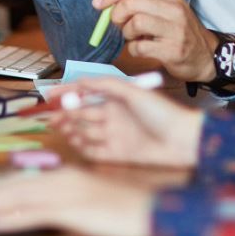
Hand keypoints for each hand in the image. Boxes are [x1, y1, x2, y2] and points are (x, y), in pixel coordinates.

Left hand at [0, 168, 153, 235]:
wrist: (154, 211)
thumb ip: (62, 207)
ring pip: (17, 197)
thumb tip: (35, 213)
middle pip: (13, 188)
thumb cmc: (124, 210)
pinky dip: (12, 217)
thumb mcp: (88, 207)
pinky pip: (35, 214)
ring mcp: (66, 193)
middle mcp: (62, 179)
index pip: (21, 184)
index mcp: (65, 177)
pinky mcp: (73, 209)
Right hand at [51, 78, 204, 168]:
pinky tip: (73, 140)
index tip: (51, 95)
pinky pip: (93, 151)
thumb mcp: (133, 91)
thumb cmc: (162, 112)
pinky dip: (81, 145)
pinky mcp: (117, 155)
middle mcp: (112, 117)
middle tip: (51, 115)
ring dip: (71, 129)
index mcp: (116, 100)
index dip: (68, 94)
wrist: (183, 140)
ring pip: (85, 132)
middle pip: (82, 115)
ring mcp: (114, 136)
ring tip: (60, 126)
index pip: (86, 94)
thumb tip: (80, 80)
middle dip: (66, 114)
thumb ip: (106, 85)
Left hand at [94, 0, 217, 82]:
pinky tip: (142, 49)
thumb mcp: (158, 7)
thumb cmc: (176, 30)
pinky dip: (133, 49)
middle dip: (116, 14)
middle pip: (131, 2)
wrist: (204, 56)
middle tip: (118, 24)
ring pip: (135, 23)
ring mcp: (176, 30)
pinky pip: (140, 47)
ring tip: (133, 37)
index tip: (98, 3)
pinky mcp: (173, 50)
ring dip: (126, 33)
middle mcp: (174, 8)